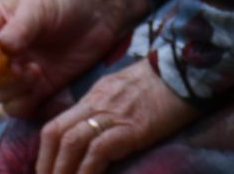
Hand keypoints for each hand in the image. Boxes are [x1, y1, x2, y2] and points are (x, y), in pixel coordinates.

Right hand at [0, 0, 149, 117]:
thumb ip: (21, 26)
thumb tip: (2, 47)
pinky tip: (41, 83)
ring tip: (35, 72)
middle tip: (19, 65)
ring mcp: (15, 70)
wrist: (101, 11)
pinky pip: (15, 108)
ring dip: (9, 89)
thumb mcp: (41, 3)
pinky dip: (23, 102)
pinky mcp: (35, 89)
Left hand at [34, 58, 199, 173]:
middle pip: (56, 134)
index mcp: (95, 95)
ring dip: (62, 171)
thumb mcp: (126, 88)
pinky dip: (87, 171)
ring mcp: (113, 115)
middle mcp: (97, 103)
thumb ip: (108, 106)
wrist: (188, 69)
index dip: (45, 153)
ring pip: (71, 143)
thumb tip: (96, 131)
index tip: (46, 172)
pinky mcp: (131, 128)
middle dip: (46, 165)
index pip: (56, 125)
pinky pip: (99, 151)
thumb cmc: (164, 82)